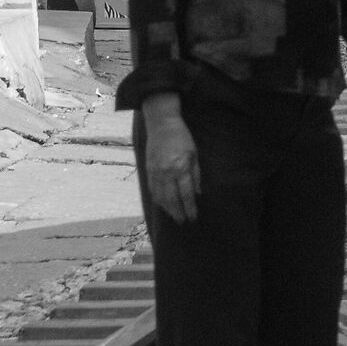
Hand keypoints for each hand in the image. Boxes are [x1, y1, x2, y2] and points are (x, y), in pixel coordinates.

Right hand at [142, 96, 200, 223]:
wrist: (161, 123)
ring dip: (167, 209)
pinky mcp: (148, 169)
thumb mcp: (194, 153)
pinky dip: (157, 199)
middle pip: (172, 199)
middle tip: (183, 222)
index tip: (193, 218)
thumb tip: (198, 193)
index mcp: (181, 167)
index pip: (186, 194)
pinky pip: (152, 189)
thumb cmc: (182, 136)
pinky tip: (162, 205)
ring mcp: (155, 172)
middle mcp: (167, 172)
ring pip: (160, 197)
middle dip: (178, 212)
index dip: (190, 208)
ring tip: (173, 217)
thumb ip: (196, 174)